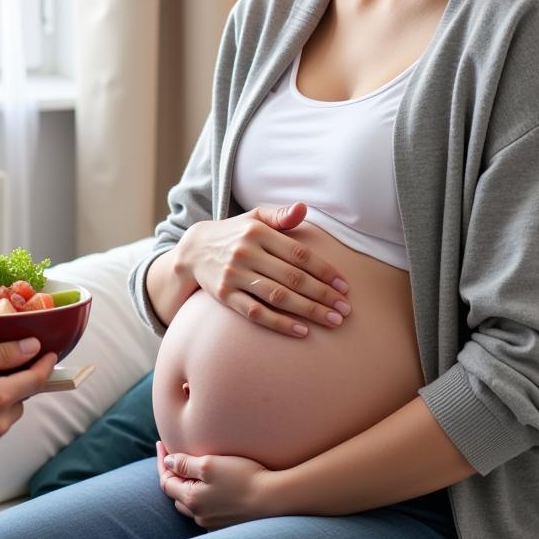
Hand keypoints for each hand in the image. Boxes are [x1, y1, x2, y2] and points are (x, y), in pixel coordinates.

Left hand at [157, 441, 278, 528]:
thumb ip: (185, 463)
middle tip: (175, 455)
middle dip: (173, 475)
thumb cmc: (242, 478)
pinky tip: (212, 486)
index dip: (162, 461)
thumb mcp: (209, 464)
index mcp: (191, 500)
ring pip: (192, 503)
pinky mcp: (227, 524)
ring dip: (188, 487)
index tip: (161, 443)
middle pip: (176, 494)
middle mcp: (199, 516)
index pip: (166, 481)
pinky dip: (203, 496)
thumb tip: (168, 462)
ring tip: (193, 469)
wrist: (274, 501)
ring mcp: (213, 523)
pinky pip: (207, 509)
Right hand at [177, 203, 350, 336]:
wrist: (193, 250)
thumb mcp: (254, 218)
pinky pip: (255, 312)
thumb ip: (280, 216)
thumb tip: (304, 208)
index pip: (299, 254)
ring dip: (309, 310)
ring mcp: (234, 275)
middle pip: (292, 277)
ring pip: (278, 296)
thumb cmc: (235, 234)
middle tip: (346, 309)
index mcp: (257, 232)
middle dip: (323, 295)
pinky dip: (280, 323)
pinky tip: (301, 331)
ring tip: (333, 320)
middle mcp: (246, 253)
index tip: (344, 286)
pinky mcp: (224, 295)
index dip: (325, 271)